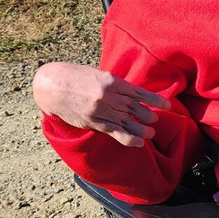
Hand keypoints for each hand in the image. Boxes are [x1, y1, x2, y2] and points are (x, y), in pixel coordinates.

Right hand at [32, 62, 170, 147]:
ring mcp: (101, 110)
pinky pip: (115, 132)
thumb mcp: (98, 74)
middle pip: (136, 109)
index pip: (139, 93)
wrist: (51, 85)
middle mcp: (109, 96)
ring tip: (151, 133)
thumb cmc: (75, 77)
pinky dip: (129, 138)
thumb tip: (131, 93)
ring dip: (142, 129)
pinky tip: (139, 143)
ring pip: (128, 122)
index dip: (155, 100)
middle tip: (155, 119)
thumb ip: (115, 84)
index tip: (167, 105)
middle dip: (148, 116)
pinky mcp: (93, 122)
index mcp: (112, 81)